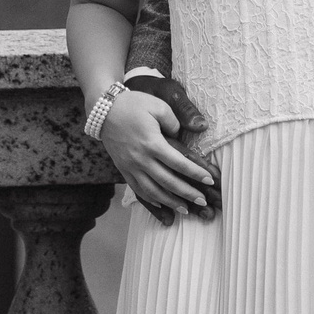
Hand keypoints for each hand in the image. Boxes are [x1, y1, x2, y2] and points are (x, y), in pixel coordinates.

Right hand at [99, 86, 219, 223]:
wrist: (103, 110)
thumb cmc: (133, 105)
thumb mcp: (157, 105)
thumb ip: (173, 121)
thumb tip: (180, 135)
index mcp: (152, 143)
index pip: (179, 163)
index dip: (195, 173)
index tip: (209, 180)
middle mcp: (141, 159)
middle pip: (168, 182)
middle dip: (187, 193)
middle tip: (202, 201)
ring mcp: (130, 166)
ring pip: (152, 191)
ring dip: (170, 202)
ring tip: (185, 208)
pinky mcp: (123, 169)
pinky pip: (137, 189)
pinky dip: (150, 199)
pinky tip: (162, 204)